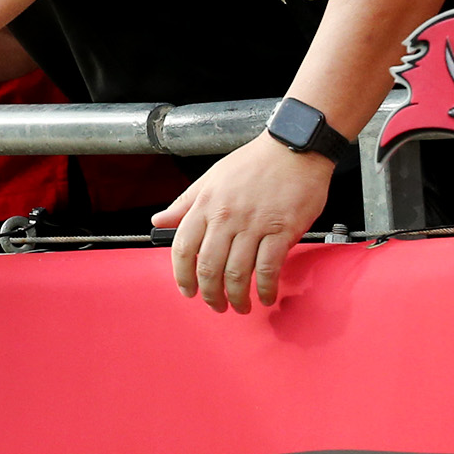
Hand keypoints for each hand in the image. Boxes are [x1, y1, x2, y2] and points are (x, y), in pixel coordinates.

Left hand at [149, 134, 331, 311]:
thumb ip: (184, 203)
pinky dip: (265, 288)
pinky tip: (266, 296)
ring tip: (240, 306)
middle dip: (210, 294)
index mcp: (206, 204)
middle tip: (215, 305)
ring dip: (237, 298)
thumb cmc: (254, 162)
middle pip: (208, 267)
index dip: (182, 275)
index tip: (187, 290)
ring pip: (237, 273)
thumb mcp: (211, 178)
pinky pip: (268, 268)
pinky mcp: (282, 230)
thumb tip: (159, 220)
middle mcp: (226, 216)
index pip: (183, 247)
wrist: (294, 147)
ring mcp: (254, 224)